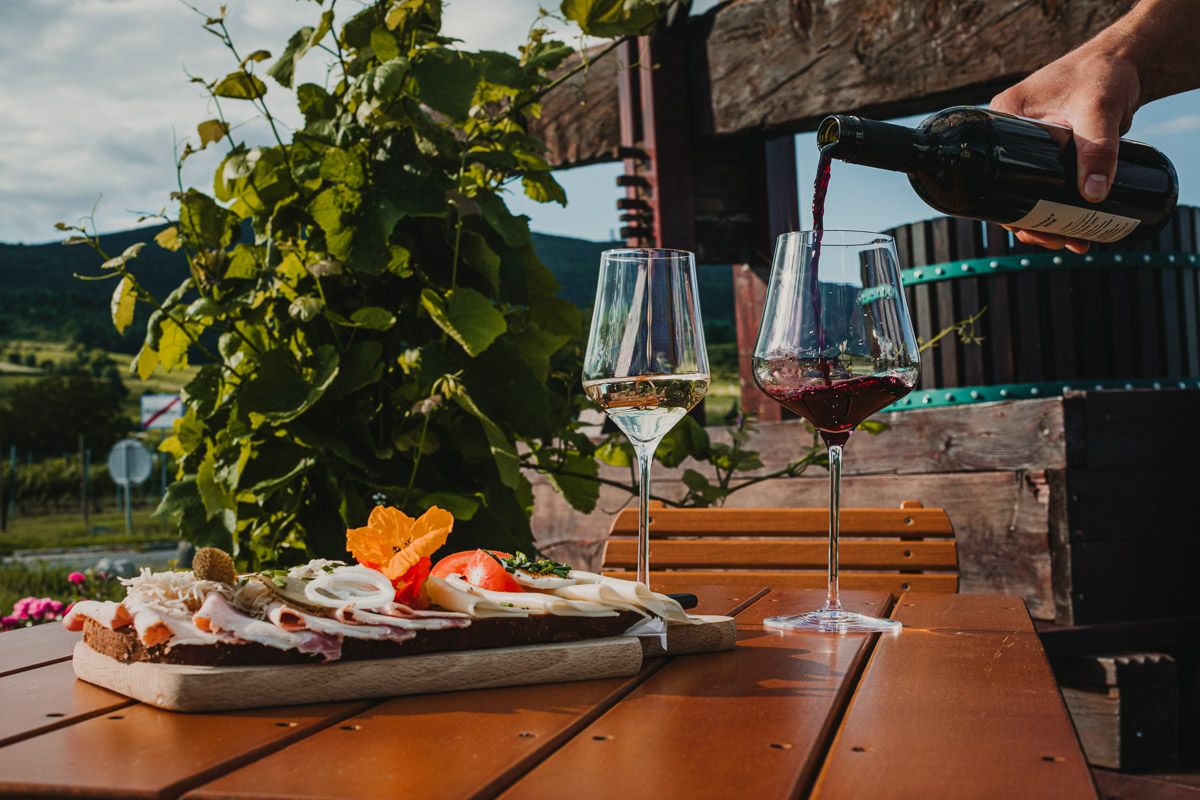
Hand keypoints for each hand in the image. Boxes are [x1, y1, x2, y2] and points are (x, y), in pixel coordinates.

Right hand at [991, 44, 1141, 253]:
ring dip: (1047, 220)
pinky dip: (1058, 207)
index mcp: (1001, 117)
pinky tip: (1074, 226)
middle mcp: (1009, 132)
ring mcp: (1029, 143)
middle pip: (1008, 189)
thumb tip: (1094, 196)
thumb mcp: (1097, 111)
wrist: (1128, 62)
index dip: (1006, 208)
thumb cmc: (1104, 74)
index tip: (1031, 229)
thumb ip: (1097, 150)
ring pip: (1028, 191)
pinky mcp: (1050, 150)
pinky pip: (1046, 184)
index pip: (992, 172)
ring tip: (1072, 241)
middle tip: (1056, 242)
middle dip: (1031, 222)